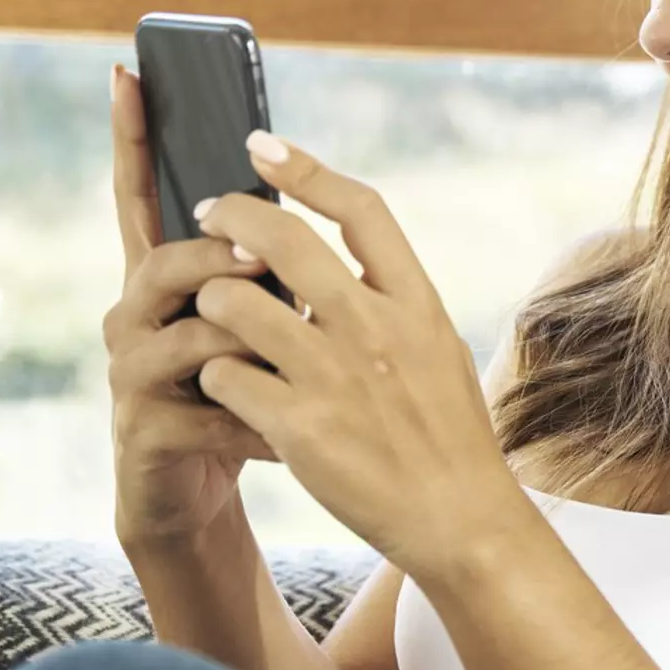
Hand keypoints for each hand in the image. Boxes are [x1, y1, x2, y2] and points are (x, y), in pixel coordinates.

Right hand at [104, 65, 279, 547]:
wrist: (198, 498)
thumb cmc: (240, 401)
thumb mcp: (259, 331)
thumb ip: (266, 276)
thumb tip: (309, 211)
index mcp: (164, 283)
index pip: (141, 198)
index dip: (132, 139)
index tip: (128, 72)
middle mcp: (133, 317)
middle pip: (164, 262)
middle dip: (216, 255)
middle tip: (261, 254)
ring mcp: (131, 374)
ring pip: (186, 334)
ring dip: (247, 340)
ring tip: (295, 357)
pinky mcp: (145, 431)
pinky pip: (209, 410)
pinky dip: (260, 421)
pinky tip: (292, 439)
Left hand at [188, 131, 532, 579]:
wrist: (462, 521)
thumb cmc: (451, 439)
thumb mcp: (442, 352)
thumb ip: (397, 301)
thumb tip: (352, 254)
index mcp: (417, 304)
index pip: (361, 208)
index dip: (305, 169)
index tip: (262, 147)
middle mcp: (376, 330)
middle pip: (282, 238)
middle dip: (231, 216)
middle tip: (208, 215)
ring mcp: (335, 378)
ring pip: (233, 303)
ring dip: (211, 302)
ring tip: (211, 316)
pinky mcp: (299, 428)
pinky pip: (224, 377)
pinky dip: (215, 376)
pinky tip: (225, 389)